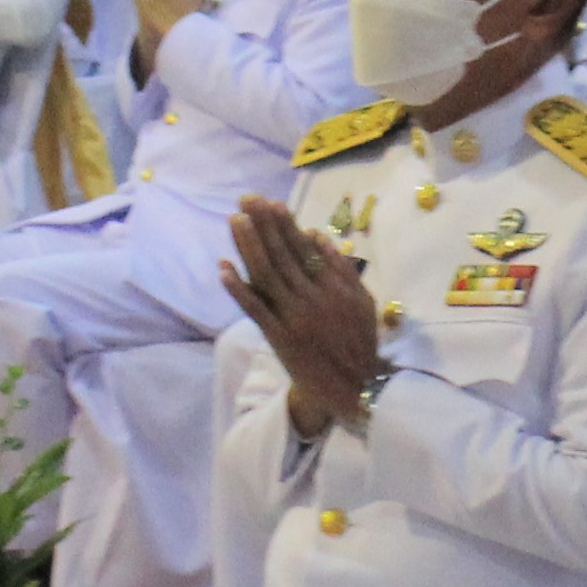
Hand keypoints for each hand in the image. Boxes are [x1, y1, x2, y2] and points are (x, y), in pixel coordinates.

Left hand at [222, 196, 386, 435]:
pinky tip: (223, 268)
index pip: (305, 248)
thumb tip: (317, 235)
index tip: (271, 202)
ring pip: (266, 275)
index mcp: (334, 286)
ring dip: (248, 246)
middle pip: (282, 254)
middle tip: (246, 199)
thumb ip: (343, 268)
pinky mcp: (279, 337)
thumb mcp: (363, 301)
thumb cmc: (359, 342)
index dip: (285, 225)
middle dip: (263, 224)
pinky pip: (255, 310)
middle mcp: (313, 297)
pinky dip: (238, 288)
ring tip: (235, 220)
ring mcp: (294, 317)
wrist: (356, 387)